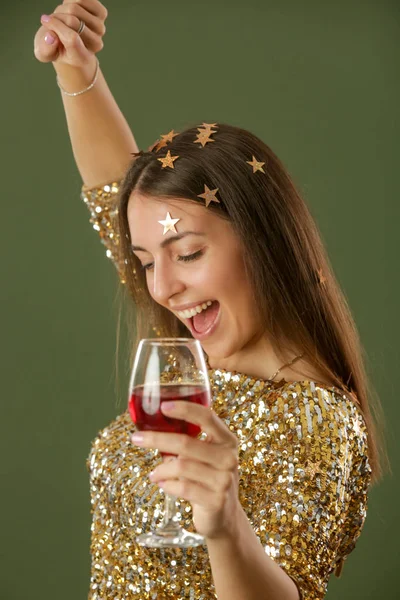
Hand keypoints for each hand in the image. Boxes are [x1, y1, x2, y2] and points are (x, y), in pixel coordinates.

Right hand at [33, 0, 107, 68]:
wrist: (68, 40)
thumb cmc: (56, 46)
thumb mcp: (44, 52)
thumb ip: (45, 49)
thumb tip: (51, 36)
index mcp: (82, 58)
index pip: (72, 39)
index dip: (56, 26)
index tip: (45, 21)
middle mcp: (95, 45)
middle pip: (72, 21)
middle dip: (57, 17)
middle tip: (53, 21)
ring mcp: (100, 29)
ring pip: (76, 8)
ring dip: (63, 8)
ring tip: (62, 16)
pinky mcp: (102, 14)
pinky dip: (71, 0)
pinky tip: (71, 10)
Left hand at [130, 401, 240, 539]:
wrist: (224, 516)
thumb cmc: (208, 478)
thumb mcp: (207, 455)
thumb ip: (190, 439)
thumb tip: (153, 425)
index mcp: (227, 440)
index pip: (207, 417)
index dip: (185, 409)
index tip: (163, 406)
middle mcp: (229, 458)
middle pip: (186, 443)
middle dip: (157, 439)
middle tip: (136, 438)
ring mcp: (224, 480)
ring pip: (181, 466)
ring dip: (160, 469)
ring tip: (153, 473)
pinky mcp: (215, 501)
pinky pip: (182, 488)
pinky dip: (167, 485)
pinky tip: (163, 484)